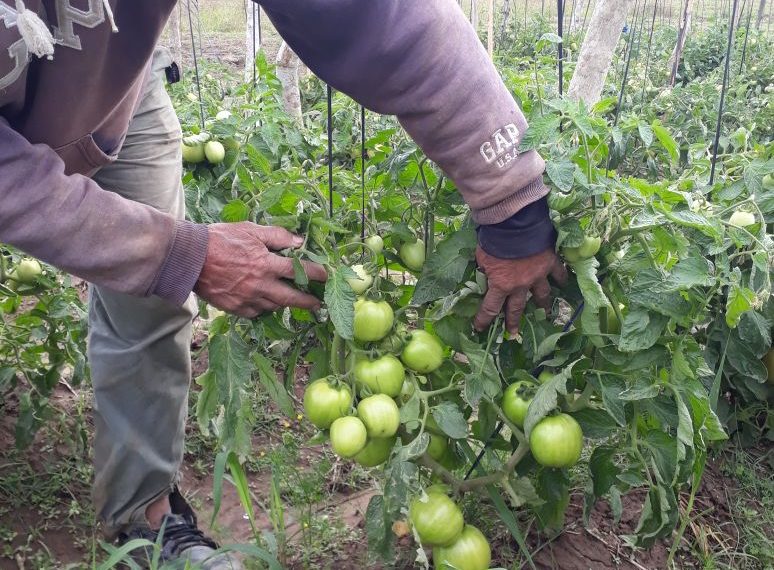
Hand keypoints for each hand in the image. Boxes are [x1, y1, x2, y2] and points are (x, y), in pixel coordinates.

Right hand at [194, 222, 326, 317]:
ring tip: (291, 299)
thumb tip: (300, 241)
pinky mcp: (236, 308)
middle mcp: (260, 285)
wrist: (190, 258)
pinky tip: (266, 302)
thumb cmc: (220, 239)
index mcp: (266, 264)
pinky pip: (257, 312)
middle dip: (308, 301)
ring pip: (274, 306)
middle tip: (318, 303)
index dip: (317, 274)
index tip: (327, 276)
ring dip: (284, 302)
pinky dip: (263, 308)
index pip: (300, 271)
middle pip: (292, 298)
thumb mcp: (251, 230)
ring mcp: (247, 299)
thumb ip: (277, 236)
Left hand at [473, 246, 566, 335]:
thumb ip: (485, 271)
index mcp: (501, 285)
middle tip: (513, 333)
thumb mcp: (482, 259)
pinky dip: (561, 278)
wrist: (516, 224)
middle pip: (517, 308)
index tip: (479, 328)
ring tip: (545, 314)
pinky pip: (558, 273)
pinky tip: (563, 284)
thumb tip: (485, 277)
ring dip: (542, 305)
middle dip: (513, 321)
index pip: (490, 308)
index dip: (483, 319)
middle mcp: (521, 285)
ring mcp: (538, 276)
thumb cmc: (494, 241)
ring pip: (541, 295)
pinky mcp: (550, 263)